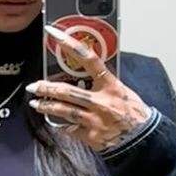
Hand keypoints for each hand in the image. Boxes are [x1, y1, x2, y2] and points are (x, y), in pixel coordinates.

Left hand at [26, 23, 152, 153]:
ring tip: (36, 103)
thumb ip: (103, 82)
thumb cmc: (133, 113)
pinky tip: (54, 121)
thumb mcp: (122, 90)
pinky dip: (62, 125)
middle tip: (34, 86)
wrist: (141, 139)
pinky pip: (70, 129)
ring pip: (64, 111)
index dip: (71, 44)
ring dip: (47, 107)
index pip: (89, 59)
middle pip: (68, 91)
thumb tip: (84, 73)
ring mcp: (94, 120)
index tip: (55, 35)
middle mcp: (101, 102)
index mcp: (111, 85)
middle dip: (47, 88)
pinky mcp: (90, 136)